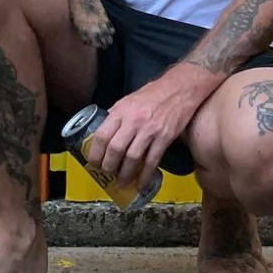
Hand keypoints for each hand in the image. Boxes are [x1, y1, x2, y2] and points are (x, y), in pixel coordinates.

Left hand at [85, 70, 203, 188]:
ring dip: (125, 173)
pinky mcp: (165, 138)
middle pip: (115, 149)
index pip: (102, 135)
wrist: (179, 89)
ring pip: (132, 157)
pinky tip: (141, 182)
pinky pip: (153, 160)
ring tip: (122, 181)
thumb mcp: (127, 101)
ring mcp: (150, 130)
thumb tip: (104, 134)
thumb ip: (115, 116)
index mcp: (121, 111)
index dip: (95, 153)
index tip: (93, 163)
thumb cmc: (151, 94)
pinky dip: (146, 174)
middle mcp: (133, 121)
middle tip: (107, 173)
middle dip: (108, 166)